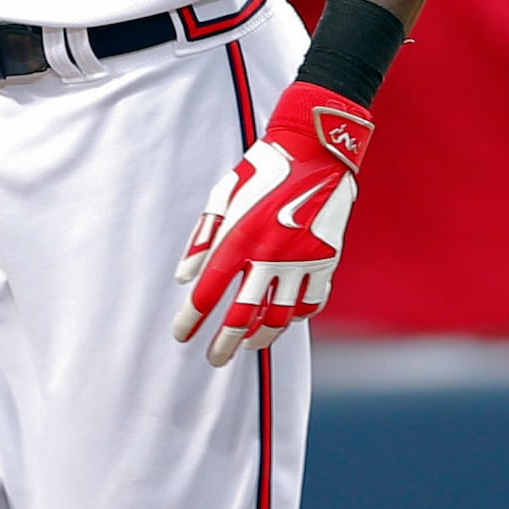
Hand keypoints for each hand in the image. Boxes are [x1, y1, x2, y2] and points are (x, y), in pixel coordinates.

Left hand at [173, 82, 369, 366]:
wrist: (317, 149)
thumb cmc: (264, 169)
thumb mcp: (224, 194)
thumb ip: (203, 237)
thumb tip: (184, 276)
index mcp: (240, 238)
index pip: (209, 291)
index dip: (192, 318)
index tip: (181, 335)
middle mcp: (270, 256)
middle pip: (243, 315)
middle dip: (225, 342)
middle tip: (213, 359)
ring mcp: (302, 260)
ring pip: (280, 316)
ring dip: (261, 336)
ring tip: (248, 346)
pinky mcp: (327, 260)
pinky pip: (311, 302)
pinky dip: (296, 316)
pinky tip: (284, 320)